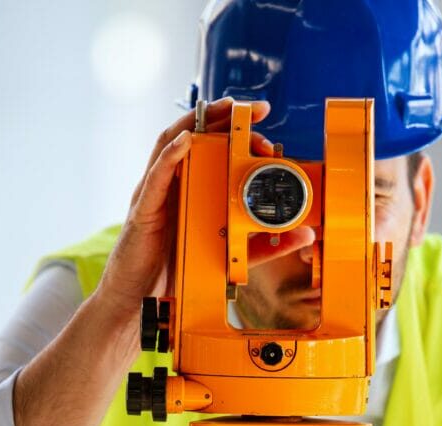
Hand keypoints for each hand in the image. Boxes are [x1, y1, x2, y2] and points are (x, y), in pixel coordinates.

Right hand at [95, 97, 314, 334]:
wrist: (140, 300)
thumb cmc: (175, 274)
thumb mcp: (229, 256)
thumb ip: (262, 245)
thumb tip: (301, 234)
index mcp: (190, 191)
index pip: (211, 147)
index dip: (236, 128)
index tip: (263, 120)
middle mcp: (171, 185)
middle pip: (194, 136)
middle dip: (224, 118)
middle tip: (255, 116)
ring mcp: (155, 195)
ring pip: (171, 145)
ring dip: (198, 123)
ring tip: (223, 109)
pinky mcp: (144, 211)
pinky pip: (155, 178)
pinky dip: (169, 157)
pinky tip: (185, 142)